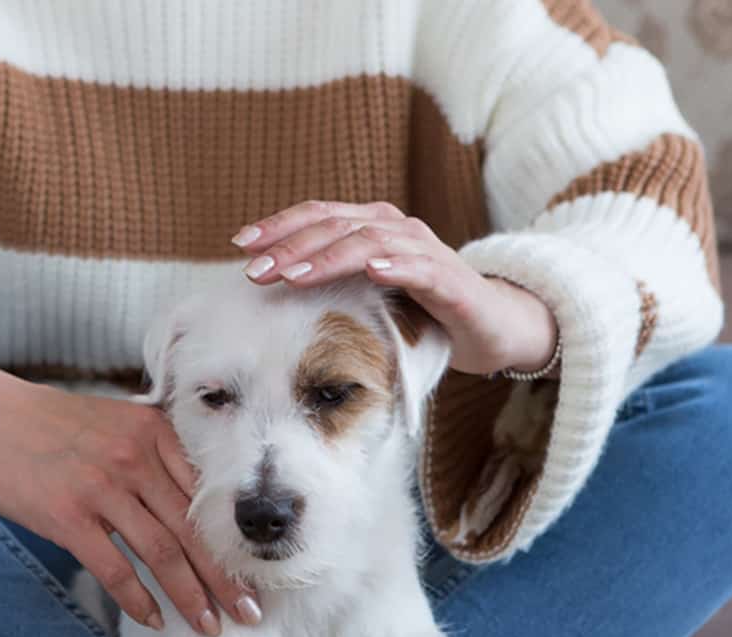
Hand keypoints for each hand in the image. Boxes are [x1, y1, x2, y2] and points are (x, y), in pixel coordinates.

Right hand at [0, 328, 258, 635]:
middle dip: (226, 578)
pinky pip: (114, 567)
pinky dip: (137, 598)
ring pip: (162, 553)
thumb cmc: (48, 423)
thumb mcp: (114, 421)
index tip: (257, 572)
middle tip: (251, 614)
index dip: (233, 541)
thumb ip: (154, 452)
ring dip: (190, 597)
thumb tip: (192, 504)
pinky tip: (153, 618)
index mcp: (153, 432)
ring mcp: (101, 487)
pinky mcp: (68, 516)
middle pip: (193, 530)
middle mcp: (135, 458)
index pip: (206, 496)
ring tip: (210, 627)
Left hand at [232, 201, 558, 376]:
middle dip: (291, 246)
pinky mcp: (451, 281)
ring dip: (329, 257)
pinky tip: (370, 271)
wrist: (491, 327)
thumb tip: (270, 292)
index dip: (279, 225)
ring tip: (295, 274)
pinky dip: (394, 266)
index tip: (240, 244)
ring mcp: (425, 252)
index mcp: (373, 227)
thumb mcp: (367, 296)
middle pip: (336, 226)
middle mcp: (397, 229)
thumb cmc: (421, 312)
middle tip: (254, 270)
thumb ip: (331, 285)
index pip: (319, 216)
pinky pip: (420, 268)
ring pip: (371, 242)